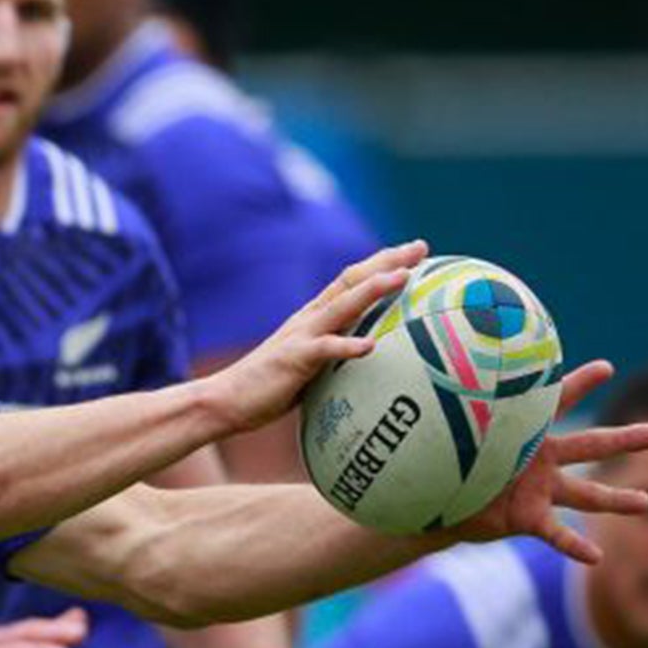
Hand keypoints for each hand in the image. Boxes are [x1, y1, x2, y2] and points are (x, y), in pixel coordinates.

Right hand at [207, 241, 429, 433]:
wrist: (226, 400)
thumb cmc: (270, 388)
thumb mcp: (310, 365)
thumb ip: (336, 356)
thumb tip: (368, 361)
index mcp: (315, 316)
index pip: (353, 280)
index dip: (383, 262)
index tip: (415, 252)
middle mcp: (310, 317)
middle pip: (353, 279)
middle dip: (387, 261)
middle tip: (421, 247)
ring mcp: (302, 335)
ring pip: (343, 305)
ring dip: (373, 290)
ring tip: (404, 277)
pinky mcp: (294, 359)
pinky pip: (324, 350)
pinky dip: (347, 346)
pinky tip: (370, 347)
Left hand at [450, 360, 647, 563]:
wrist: (438, 496)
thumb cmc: (449, 453)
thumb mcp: (455, 426)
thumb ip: (457, 405)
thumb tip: (433, 359)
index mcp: (528, 430)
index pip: (556, 400)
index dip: (580, 384)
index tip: (606, 368)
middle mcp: (541, 458)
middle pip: (591, 446)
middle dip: (625, 441)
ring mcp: (539, 489)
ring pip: (585, 494)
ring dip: (615, 500)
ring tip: (645, 503)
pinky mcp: (529, 518)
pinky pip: (557, 533)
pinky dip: (575, 545)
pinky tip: (596, 557)